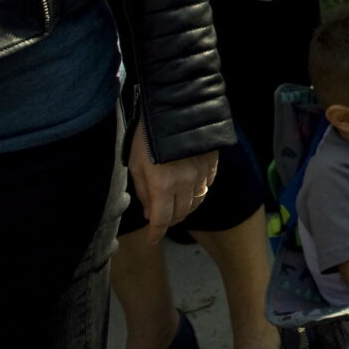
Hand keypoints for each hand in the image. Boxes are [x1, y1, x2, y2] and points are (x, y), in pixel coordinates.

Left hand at [127, 122, 218, 244]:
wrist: (175, 109)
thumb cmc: (148, 136)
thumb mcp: (136, 165)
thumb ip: (143, 192)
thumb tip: (149, 213)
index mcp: (163, 185)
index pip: (161, 220)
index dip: (156, 233)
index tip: (152, 240)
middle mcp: (185, 183)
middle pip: (181, 213)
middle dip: (169, 220)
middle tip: (161, 219)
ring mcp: (202, 173)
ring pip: (197, 202)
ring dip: (185, 209)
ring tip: (176, 207)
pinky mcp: (212, 163)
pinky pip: (207, 186)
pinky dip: (198, 193)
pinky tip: (191, 190)